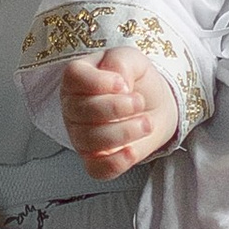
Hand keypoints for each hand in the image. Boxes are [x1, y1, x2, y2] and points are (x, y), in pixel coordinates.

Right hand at [61, 49, 179, 176]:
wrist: (155, 107)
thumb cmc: (137, 81)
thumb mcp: (132, 59)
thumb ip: (121, 62)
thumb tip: (118, 83)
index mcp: (77, 79)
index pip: (74, 77)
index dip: (98, 82)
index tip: (123, 84)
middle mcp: (73, 108)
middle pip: (82, 110)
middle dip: (116, 107)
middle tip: (139, 102)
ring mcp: (81, 137)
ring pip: (90, 140)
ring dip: (124, 132)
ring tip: (146, 122)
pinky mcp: (94, 161)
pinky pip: (96, 169)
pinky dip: (115, 163)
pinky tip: (132, 151)